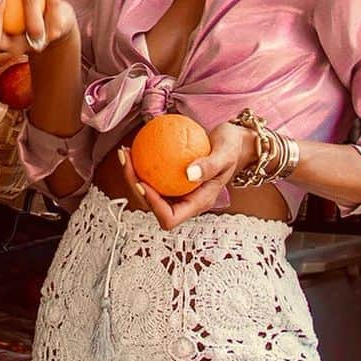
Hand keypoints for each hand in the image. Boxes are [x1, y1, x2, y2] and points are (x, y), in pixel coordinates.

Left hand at [116, 121, 257, 229]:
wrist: (235, 142)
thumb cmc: (233, 148)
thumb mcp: (225, 153)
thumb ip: (210, 165)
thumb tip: (189, 174)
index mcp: (198, 203)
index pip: (170, 218)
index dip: (153, 207)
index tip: (143, 182)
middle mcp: (185, 200)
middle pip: (152, 206)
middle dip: (135, 187)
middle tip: (127, 161)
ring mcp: (178, 191)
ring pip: (148, 192)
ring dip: (133, 175)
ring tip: (125, 152)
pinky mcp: (172, 178)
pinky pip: (152, 176)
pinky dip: (141, 164)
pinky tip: (134, 147)